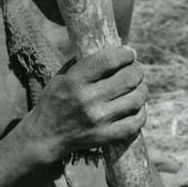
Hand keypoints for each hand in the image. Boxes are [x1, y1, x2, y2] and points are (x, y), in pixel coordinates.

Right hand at [22, 46, 147, 162]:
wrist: (45, 137)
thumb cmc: (54, 102)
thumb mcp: (61, 77)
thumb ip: (84, 63)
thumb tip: (111, 49)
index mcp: (75, 81)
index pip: (109, 60)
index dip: (125, 53)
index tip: (130, 53)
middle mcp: (88, 100)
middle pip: (129, 78)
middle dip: (137, 70)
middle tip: (136, 70)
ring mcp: (99, 120)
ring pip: (136, 99)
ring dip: (142, 89)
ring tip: (139, 87)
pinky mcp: (105, 136)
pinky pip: (135, 123)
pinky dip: (141, 112)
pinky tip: (137, 107)